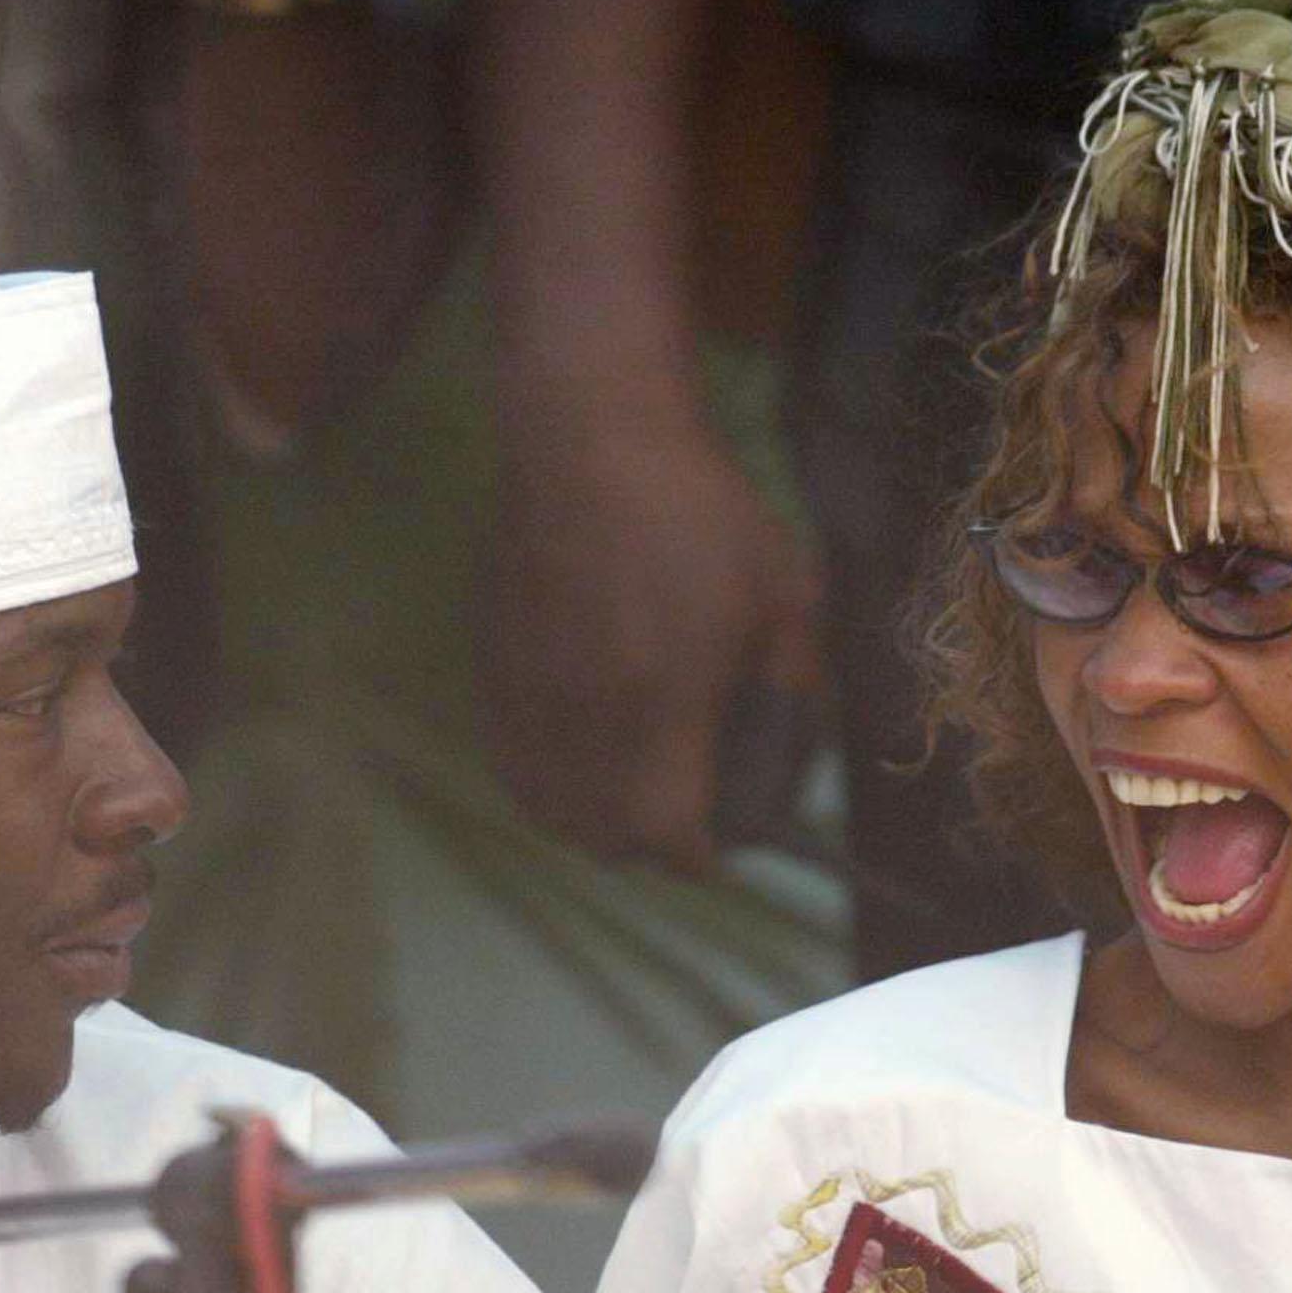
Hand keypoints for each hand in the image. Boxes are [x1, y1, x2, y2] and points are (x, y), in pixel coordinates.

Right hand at [478, 421, 821, 868]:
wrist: (589, 436)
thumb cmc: (697, 508)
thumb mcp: (782, 590)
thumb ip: (796, 680)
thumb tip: (799, 741)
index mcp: (659, 706)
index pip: (668, 834)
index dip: (702, 856)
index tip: (727, 844)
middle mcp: (582, 719)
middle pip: (601, 837)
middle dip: (647, 844)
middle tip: (683, 812)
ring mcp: (527, 695)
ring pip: (545, 805)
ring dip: (589, 819)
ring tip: (625, 794)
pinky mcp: (492, 665)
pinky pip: (508, 757)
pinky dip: (542, 778)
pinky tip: (574, 754)